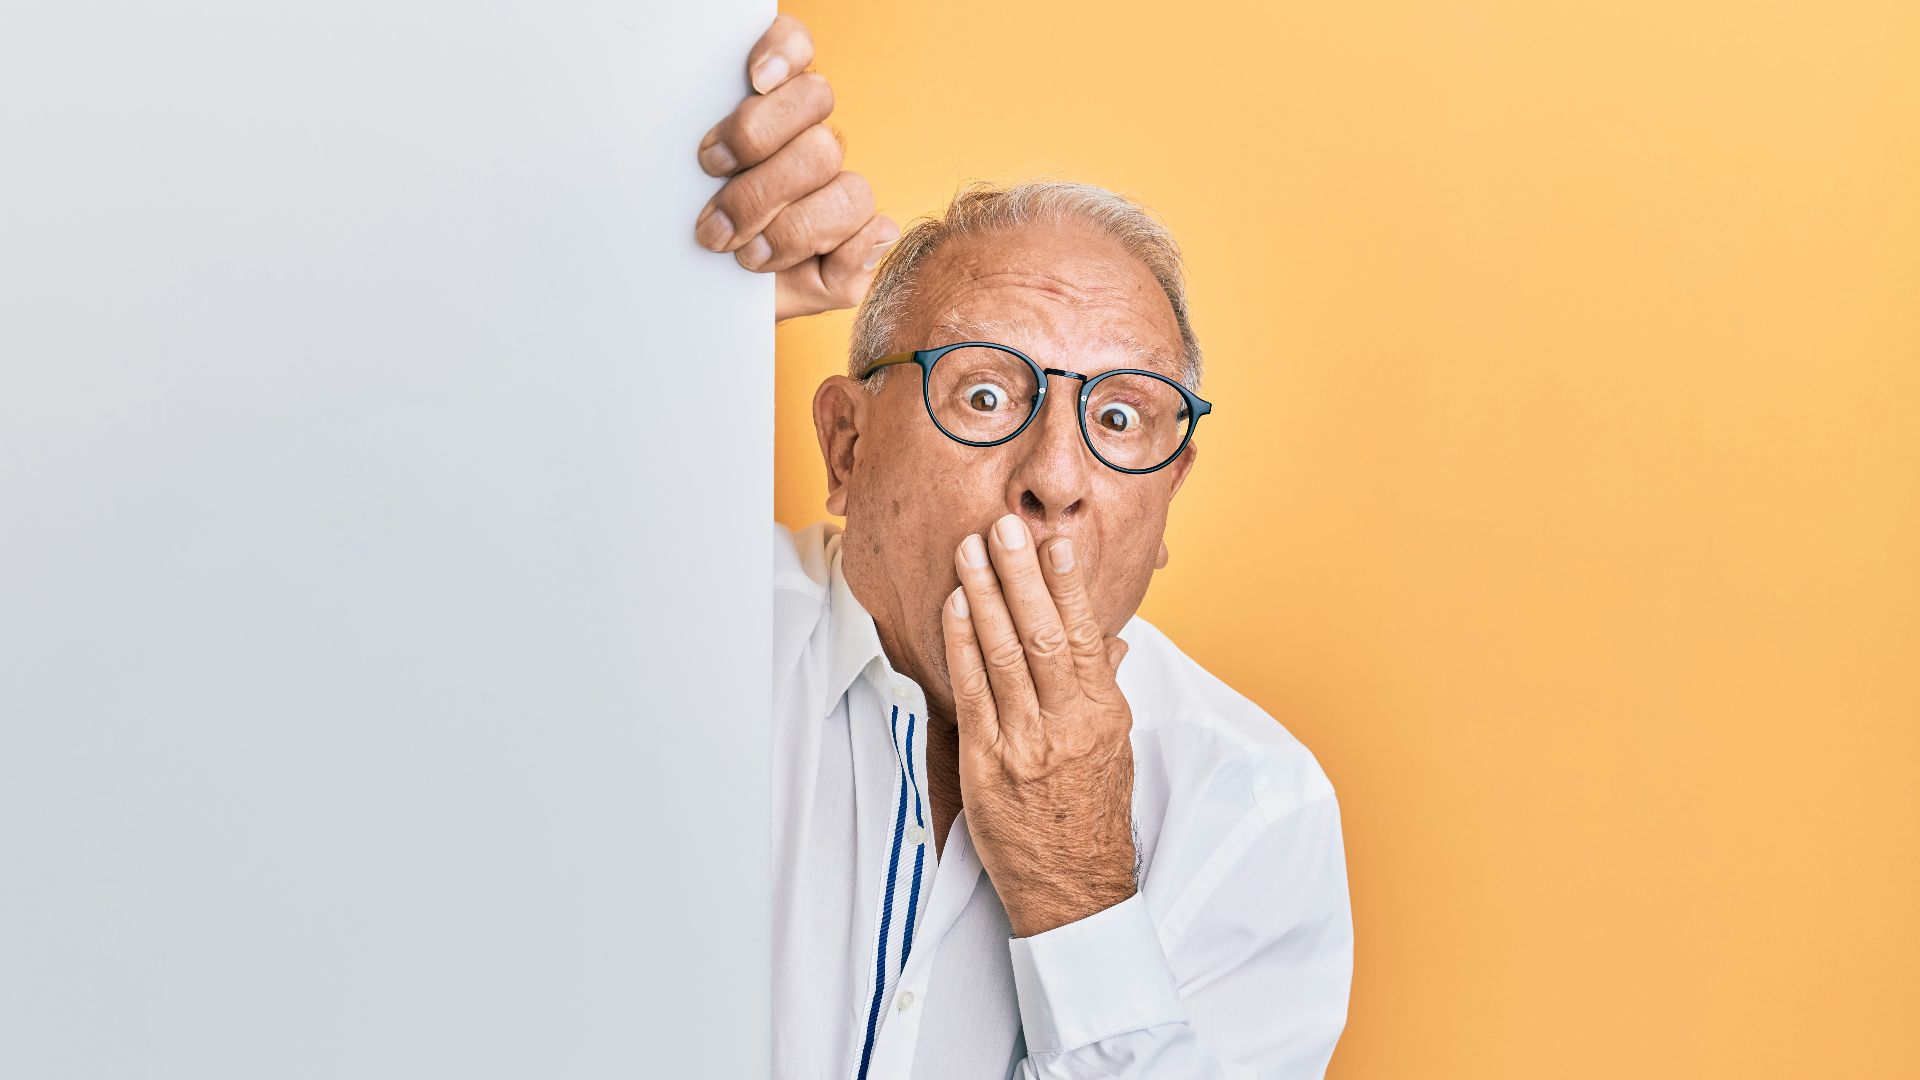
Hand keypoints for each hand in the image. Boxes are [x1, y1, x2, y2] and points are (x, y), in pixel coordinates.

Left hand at [694, 14, 898, 322]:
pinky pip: (872, 232)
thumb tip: (769, 173)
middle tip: (714, 216)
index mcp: (766, 111)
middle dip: (759, 168)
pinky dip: (847, 249)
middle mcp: (808, 139)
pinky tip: (817, 261)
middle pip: (816, 114)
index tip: (754, 80)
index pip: (795, 49)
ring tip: (742, 252)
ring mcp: (837, 189)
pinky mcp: (860, 242)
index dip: (783, 53)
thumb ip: (698, 187)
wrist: (706, 308)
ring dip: (788, 224)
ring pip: (840, 177)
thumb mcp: (679, 218)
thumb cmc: (693, 253)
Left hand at [942, 513, 1137, 938]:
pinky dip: (962, 644)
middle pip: (1043, 636)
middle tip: (1003, 528)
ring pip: (1003, 656)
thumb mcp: (1116, 748)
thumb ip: (1108, 689)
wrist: (1072, 888)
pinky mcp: (987, 763)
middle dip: (1020, 577)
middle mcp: (1067, 726)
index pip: (1087, 636)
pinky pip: (973, 692)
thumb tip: (1113, 642)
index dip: (1069, 587)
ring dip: (985, 597)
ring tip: (970, 551)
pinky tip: (955, 606)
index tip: (1055, 543)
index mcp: (1104, 715)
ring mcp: (1025, 744)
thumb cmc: (1093, 814)